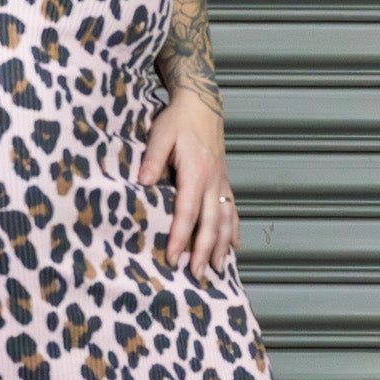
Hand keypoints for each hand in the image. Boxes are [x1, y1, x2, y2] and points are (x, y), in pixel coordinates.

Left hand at [137, 91, 239, 280]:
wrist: (202, 104)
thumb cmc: (178, 120)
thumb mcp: (160, 134)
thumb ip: (153, 158)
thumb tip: (143, 182)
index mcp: (196, 173)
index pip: (187, 211)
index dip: (181, 236)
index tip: (173, 257)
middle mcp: (213, 182)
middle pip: (211, 223)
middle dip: (203, 251)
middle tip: (196, 275)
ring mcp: (221, 183)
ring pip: (226, 220)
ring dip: (221, 247)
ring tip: (216, 269)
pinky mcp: (224, 182)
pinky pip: (233, 210)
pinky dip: (234, 230)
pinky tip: (235, 247)